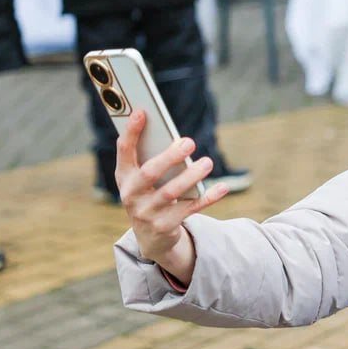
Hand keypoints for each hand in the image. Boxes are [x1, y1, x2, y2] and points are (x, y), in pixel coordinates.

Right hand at [116, 110, 227, 283]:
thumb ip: (152, 158)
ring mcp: (147, 213)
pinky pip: (190, 209)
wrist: (151, 237)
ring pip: (171, 193)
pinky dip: (208, 198)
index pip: (124, 151)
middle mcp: (131, 195)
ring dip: (191, 176)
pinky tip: (223, 187)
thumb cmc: (150, 195)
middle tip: (189, 142)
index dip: (131, 132)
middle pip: (150, 173)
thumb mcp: (143, 179)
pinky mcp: (165, 225)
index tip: (142, 111)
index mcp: (124, 176)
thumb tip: (178, 138)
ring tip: (208, 162)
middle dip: (169, 157)